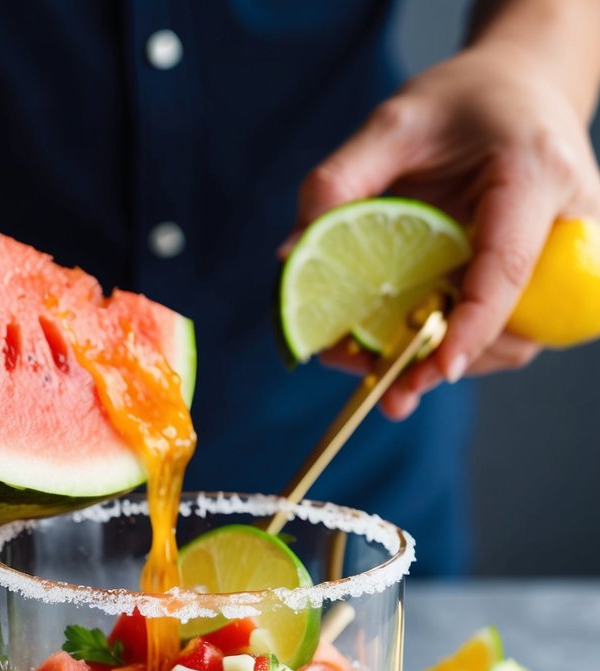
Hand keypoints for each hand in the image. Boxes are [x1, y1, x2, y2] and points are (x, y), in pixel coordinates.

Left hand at [290, 43, 599, 417]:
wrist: (520, 91)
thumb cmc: (461, 102)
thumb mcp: (393, 121)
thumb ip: (341, 181)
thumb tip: (292, 253)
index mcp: (535, 172)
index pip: (508, 266)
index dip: (472, 326)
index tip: (437, 370)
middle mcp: (566, 221)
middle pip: (516, 322)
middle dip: (445, 361)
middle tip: (384, 391)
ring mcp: (563, 258)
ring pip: (514, 340)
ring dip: (445, 361)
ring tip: (378, 369)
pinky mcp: (547, 282)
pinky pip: (506, 332)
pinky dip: (454, 345)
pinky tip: (407, 347)